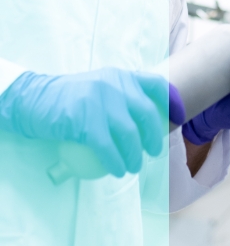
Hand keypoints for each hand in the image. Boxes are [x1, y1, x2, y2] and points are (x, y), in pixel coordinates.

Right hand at [0, 68, 167, 176]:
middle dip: (155, 136)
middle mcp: (114, 84)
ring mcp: (100, 101)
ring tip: (134, 167)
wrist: (34, 100)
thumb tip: (147, 117)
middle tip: (153, 152)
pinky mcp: (85, 121)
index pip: (155, 83)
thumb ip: (120, 94)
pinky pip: (108, 147)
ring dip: (135, 155)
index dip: (171, 101)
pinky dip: (116, 161)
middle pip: (147, 113)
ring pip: (129, 134)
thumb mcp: (99, 86)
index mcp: (121, 75)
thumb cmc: (69, 98)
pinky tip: (117, 171)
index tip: (178, 118)